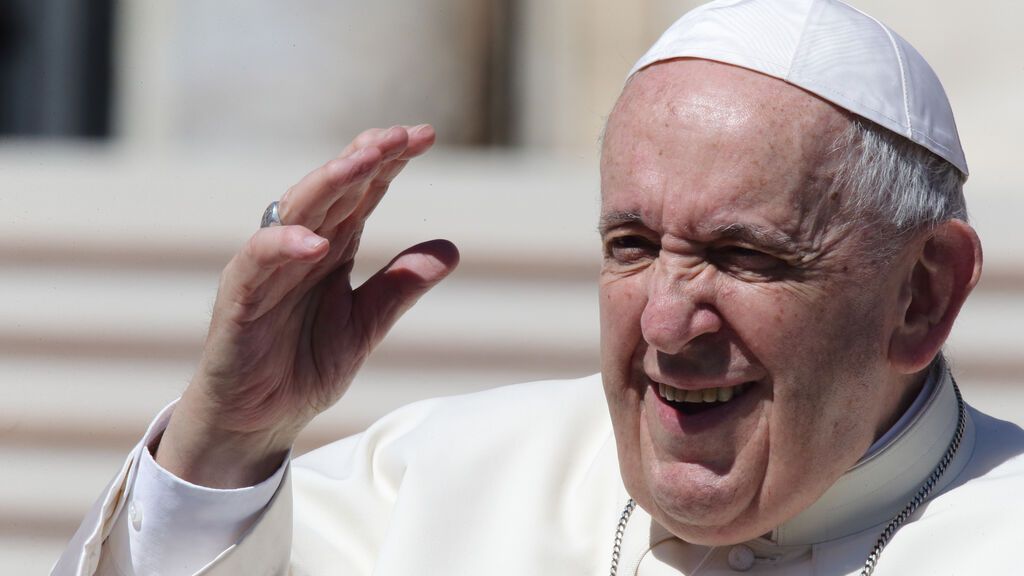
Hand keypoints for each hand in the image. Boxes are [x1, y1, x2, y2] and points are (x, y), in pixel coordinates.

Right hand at [155, 125, 458, 486]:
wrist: (257, 423)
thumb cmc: (302, 367)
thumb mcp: (365, 325)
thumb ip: (401, 286)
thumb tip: (453, 248)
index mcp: (328, 249)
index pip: (360, 193)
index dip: (388, 163)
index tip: (424, 136)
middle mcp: (297, 249)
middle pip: (332, 190)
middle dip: (366, 158)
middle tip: (403, 134)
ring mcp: (266, 270)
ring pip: (296, 212)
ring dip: (330, 183)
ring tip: (365, 160)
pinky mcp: (239, 301)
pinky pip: (258, 264)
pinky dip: (283, 247)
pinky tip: (316, 241)